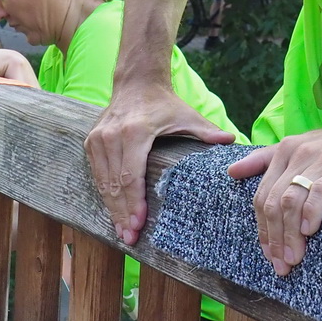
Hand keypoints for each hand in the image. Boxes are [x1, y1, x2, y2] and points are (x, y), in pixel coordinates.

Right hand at [86, 83, 236, 244]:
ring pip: (104, 182)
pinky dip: (105, 194)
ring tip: (121, 231)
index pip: (132, 175)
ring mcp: (98, 138)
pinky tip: (113, 211)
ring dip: (112, 208)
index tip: (139, 224)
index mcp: (135, 131)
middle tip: (129, 238)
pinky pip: (97, 173)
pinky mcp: (91, 141)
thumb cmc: (164, 103)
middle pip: (116, 184)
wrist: (136, 82)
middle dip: (122, 213)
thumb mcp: (187, 115)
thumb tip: (230, 141)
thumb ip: (206, 131)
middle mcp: (112, 135)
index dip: (134, 203)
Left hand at [228, 120, 321, 275]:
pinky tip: (311, 231)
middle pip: (274, 202)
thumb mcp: (306, 146)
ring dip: (290, 235)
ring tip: (295, 258)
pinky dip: (311, 214)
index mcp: (287, 149)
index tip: (270, 255)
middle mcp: (301, 151)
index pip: (263, 196)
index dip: (263, 229)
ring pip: (292, 201)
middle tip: (282, 265)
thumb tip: (231, 171)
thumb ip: (267, 158)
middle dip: (274, 238)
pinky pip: (319, 193)